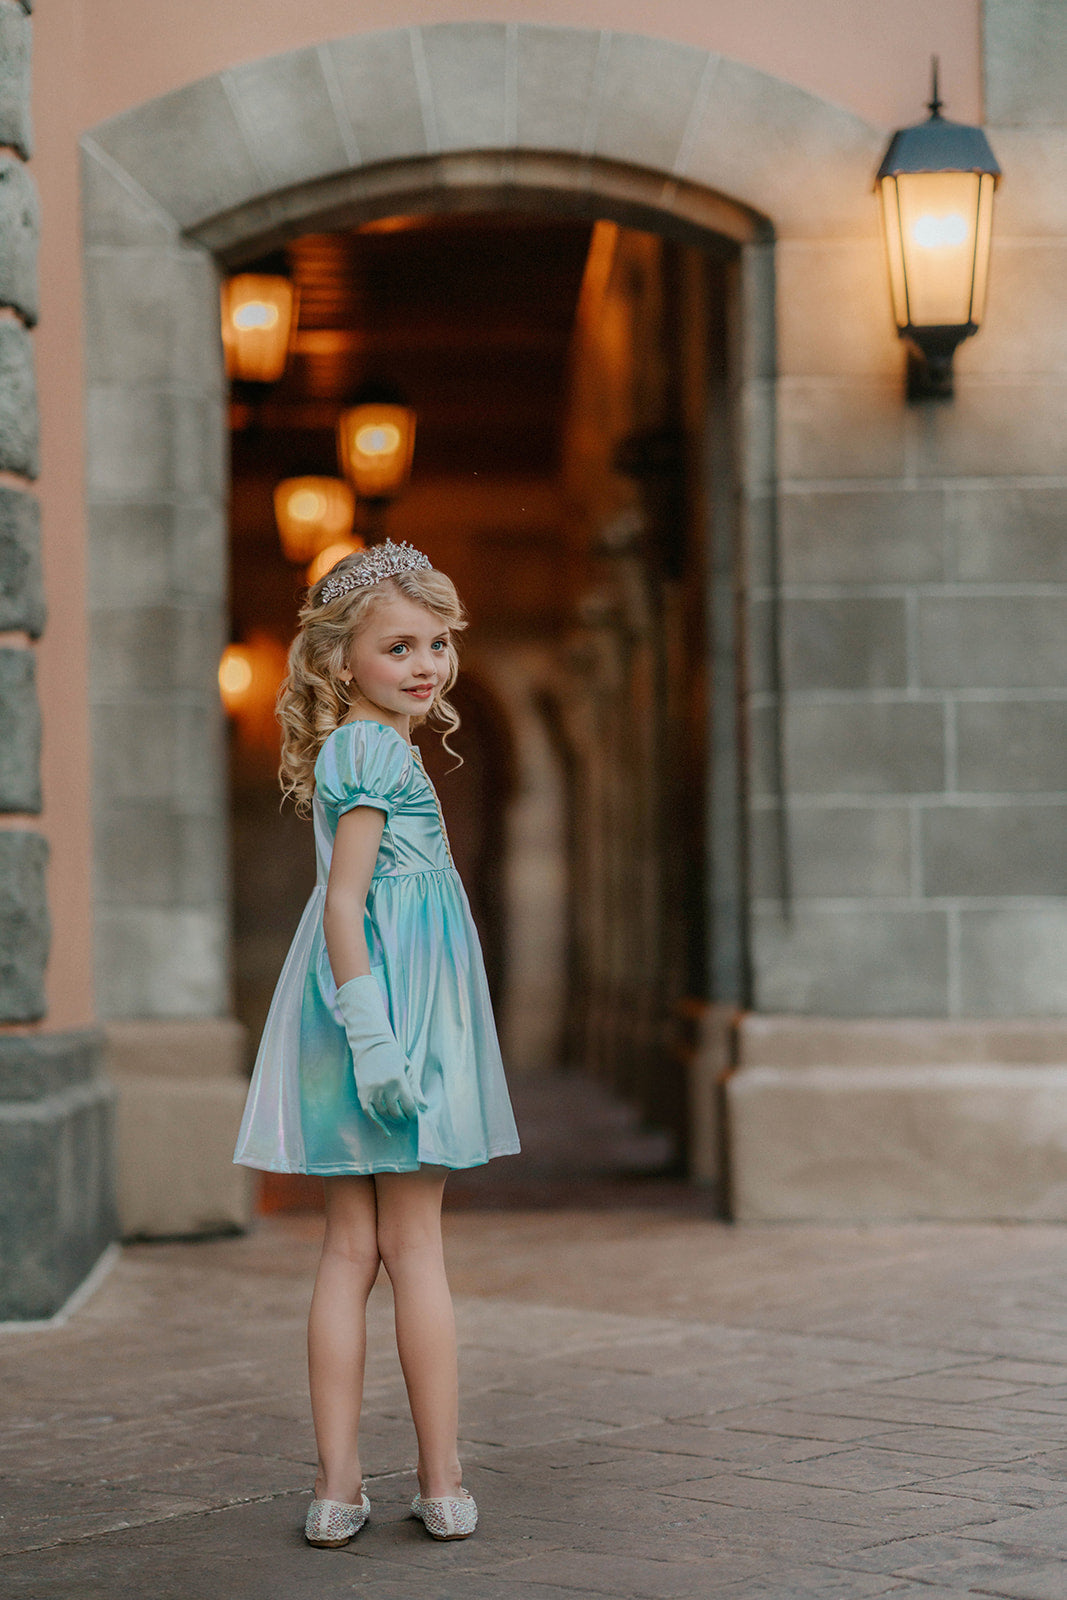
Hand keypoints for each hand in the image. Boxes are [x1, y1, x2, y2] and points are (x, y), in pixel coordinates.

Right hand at [334, 974, 426, 1134]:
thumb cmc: (393, 1056)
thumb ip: (415, 1090)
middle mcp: (385, 1088)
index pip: (409, 1107)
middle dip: (403, 1118)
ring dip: (391, 1119)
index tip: (414, 1115)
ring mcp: (372, 1091)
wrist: (370, 1045)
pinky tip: (385, 1131)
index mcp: (399, 1081)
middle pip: (396, 1113)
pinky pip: (370, 1114)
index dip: (412, 1115)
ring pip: (384, 1115)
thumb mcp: (408, 1069)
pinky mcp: (362, 1093)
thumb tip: (424, 1107)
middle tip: (405, 1117)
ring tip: (396, 1117)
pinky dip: (377, 1124)